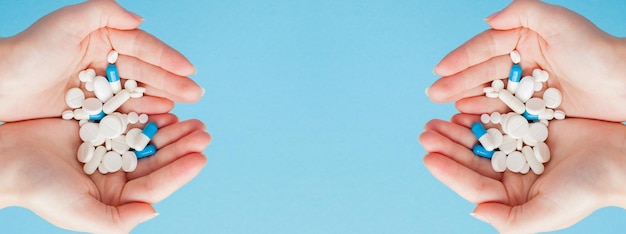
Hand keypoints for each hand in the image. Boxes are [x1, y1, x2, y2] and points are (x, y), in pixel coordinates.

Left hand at [0, 0, 202, 121]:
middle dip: (173, 81)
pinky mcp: (92, 109)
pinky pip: (123, 111)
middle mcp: (104, 60)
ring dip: (163, 98)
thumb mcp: (67, 21)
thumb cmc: (31, 50)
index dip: (168, 58)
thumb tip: (141, 20)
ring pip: (139, 91)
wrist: (1, 85)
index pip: (142, 47)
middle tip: (197, 94)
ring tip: (184, 106)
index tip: (190, 69)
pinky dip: (143, 113)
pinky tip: (160, 115)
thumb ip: (105, 13)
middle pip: (146, 71)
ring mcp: (100, 86)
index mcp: (102, 37)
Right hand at [0, 115, 210, 232]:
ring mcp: (111, 150)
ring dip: (171, 131)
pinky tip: (167, 108)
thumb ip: (118, 218)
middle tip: (204, 132)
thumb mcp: (79, 212)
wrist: (5, 159)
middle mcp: (118, 175)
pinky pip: (132, 120)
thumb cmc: (39, 190)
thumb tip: (154, 211)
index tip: (202, 157)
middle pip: (158, 160)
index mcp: (117, 197)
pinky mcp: (102, 129)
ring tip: (193, 121)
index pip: (156, 185)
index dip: (180, 171)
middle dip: (182, 147)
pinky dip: (149, 115)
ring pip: (149, 140)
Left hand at [419, 114, 625, 232]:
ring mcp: (516, 151)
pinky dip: (479, 115)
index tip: (427, 157)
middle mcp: (509, 176)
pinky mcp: (525, 129)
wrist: (621, 159)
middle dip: (446, 147)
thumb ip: (510, 219)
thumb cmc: (587, 190)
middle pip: (470, 160)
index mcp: (510, 197)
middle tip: (425, 132)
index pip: (472, 185)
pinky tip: (462, 108)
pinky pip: (495, 121)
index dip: (449, 171)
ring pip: (478, 140)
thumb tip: (475, 211)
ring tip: (436, 120)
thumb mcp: (548, 212)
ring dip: (457, 131)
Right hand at [427, 0, 625, 121]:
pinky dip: (485, 113)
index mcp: (524, 37)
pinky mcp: (535, 108)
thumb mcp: (559, 21)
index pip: (485, 47)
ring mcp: (527, 86)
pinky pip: (504, 111)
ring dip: (466, 98)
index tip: (439, 69)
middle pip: (482, 71)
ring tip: (444, 107)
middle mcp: (522, 60)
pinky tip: (468, 116)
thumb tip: (487, 20)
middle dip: (456, 82)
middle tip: (432, 94)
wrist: (624, 84)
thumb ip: (522, 12)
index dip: (461, 58)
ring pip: (489, 92)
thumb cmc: (594, 50)